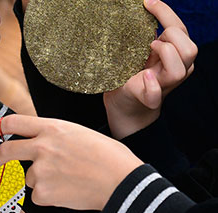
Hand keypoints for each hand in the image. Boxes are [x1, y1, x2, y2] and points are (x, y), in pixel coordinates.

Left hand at [0, 115, 142, 210]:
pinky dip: (49, 197)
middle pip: (7, 151)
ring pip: (29, 178)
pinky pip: (38, 196)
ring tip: (68, 180)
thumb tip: (36, 144)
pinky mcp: (43, 193)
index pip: (14, 122)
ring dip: (42, 181)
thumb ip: (54, 136)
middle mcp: (42, 147)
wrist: (121, 182)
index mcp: (52, 128)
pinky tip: (68, 192)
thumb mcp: (79, 133)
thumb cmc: (108, 157)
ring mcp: (41, 170)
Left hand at [103, 0, 196, 138]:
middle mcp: (175, 70)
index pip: (181, 30)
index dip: (166, 13)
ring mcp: (164, 85)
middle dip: (171, 36)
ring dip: (165, 54)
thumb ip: (146, 33)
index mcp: (175, 55)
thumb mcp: (140, 48)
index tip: (148, 3)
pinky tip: (145, 75)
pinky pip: (155, 94)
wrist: (123, 103)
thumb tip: (143, 5)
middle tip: (150, 40)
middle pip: (190, 49)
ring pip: (181, 69)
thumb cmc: (130, 72)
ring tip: (147, 51)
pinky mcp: (147, 99)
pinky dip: (152, 86)